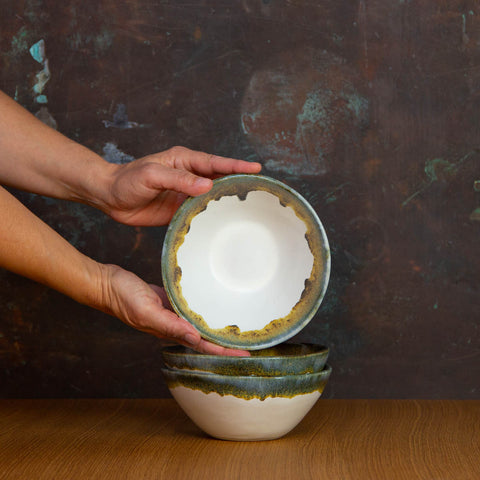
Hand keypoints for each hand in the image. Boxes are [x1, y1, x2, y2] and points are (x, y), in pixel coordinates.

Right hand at [99, 264, 248, 355]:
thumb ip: (169, 325)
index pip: (203, 345)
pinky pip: (190, 309)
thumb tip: (195, 338)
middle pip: (206, 338)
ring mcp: (171, 314)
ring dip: (217, 328)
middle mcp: (173, 325)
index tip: (247, 353)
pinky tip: (213, 307)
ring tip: (238, 328)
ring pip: (200, 325)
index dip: (225, 351)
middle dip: (227, 343)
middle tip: (251, 342)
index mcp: (170, 331)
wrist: (107, 283)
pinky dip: (203, 311)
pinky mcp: (169, 301)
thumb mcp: (146, 311)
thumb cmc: (122, 297)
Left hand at [102, 146, 261, 225]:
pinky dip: (212, 217)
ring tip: (249, 207)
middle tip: (260, 188)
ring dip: (227, 201)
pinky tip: (224, 223)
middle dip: (239, 181)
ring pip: (212, 196)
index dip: (236, 166)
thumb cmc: (127, 180)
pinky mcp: (180, 210)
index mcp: (184, 161)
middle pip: (219, 178)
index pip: (215, 163)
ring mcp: (185, 194)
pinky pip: (200, 212)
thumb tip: (207, 185)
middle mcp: (188, 176)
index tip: (256, 169)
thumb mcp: (152, 175)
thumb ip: (179, 179)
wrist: (109, 197)